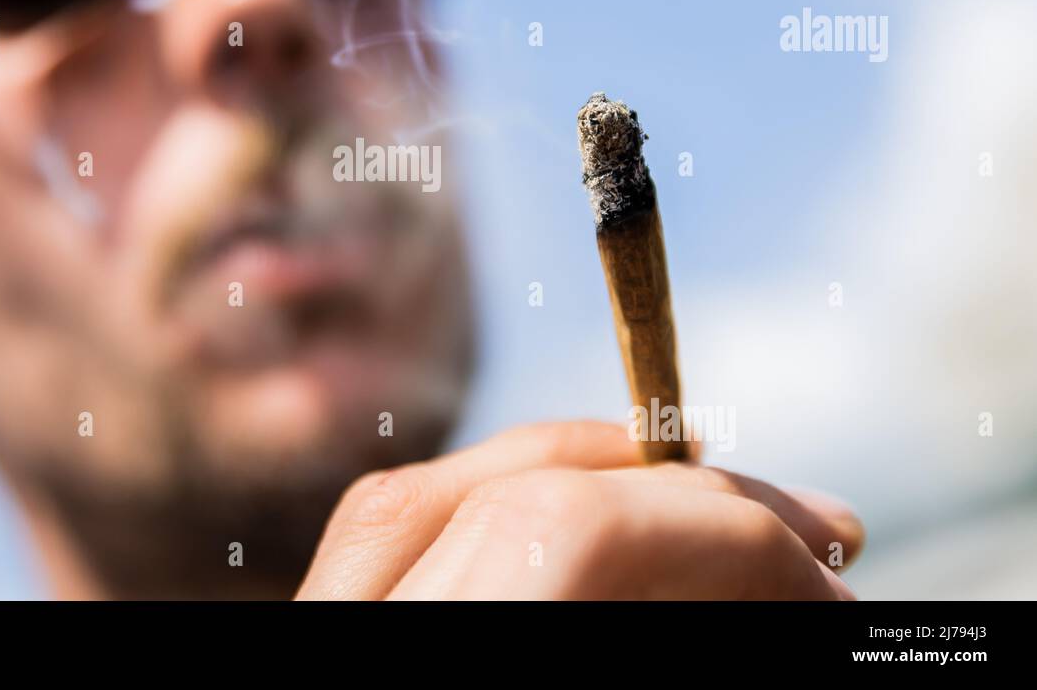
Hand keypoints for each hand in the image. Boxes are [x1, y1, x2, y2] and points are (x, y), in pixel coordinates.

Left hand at [296, 420, 862, 598]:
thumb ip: (683, 628)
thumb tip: (786, 575)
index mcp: (425, 660)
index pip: (565, 536)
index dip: (721, 534)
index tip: (826, 577)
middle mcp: (339, 636)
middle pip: (499, 492)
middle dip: (679, 495)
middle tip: (810, 532)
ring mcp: (312, 623)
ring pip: (426, 497)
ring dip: (587, 479)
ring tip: (709, 504)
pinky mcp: (320, 623)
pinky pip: (394, 543)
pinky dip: (497, 515)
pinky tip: (579, 516)